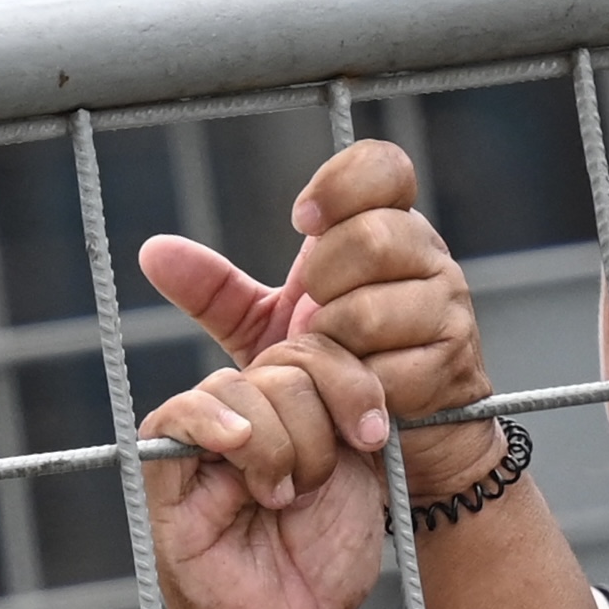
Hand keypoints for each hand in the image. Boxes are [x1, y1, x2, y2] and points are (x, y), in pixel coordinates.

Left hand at [140, 140, 503, 498]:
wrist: (402, 442)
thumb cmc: (335, 371)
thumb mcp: (267, 329)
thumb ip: (216, 291)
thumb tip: (154, 251)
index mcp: (386, 230)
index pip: (384, 167)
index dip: (342, 184)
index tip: (301, 223)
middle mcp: (427, 257)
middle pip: (373, 236)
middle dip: (323, 280)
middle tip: (309, 314)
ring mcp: (449, 309)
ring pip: (376, 307)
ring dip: (334, 341)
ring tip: (329, 358)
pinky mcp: (454, 365)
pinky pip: (393, 367)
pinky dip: (358, 387)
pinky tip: (354, 396)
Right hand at [140, 336, 391, 608]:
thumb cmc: (323, 561)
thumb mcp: (359, 475)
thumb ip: (353, 412)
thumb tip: (351, 350)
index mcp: (294, 404)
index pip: (317, 344)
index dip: (353, 382)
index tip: (374, 437)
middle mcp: (247, 412)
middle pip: (285, 363)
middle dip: (319, 425)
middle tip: (316, 487)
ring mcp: (202, 439)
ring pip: (241, 387)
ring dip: (281, 445)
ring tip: (283, 498)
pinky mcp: (164, 473)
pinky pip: (177, 416)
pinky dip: (211, 421)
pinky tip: (239, 444)